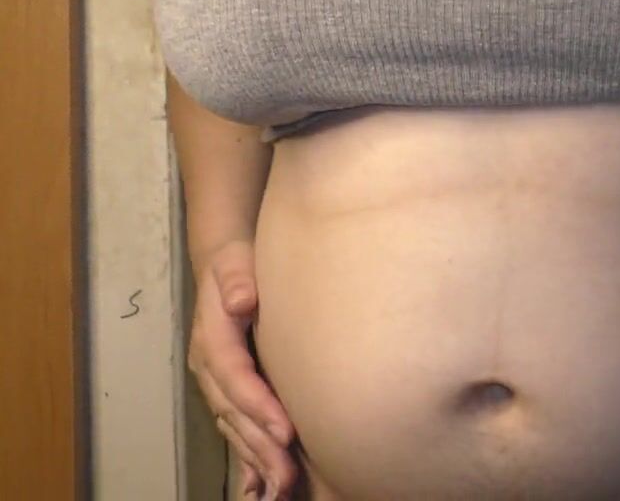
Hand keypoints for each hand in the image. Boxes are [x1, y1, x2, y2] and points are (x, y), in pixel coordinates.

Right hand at [188, 241, 298, 498]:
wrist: (225, 266)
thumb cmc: (237, 264)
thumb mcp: (235, 262)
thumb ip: (237, 279)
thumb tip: (243, 299)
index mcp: (212, 337)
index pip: (235, 376)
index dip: (258, 404)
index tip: (286, 429)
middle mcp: (209, 366)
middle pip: (233, 413)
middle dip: (261, 446)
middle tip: (288, 476)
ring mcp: (216, 383)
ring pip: (235, 428)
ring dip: (257, 460)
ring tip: (282, 488)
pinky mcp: (228, 392)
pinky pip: (236, 430)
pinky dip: (247, 460)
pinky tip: (259, 489)